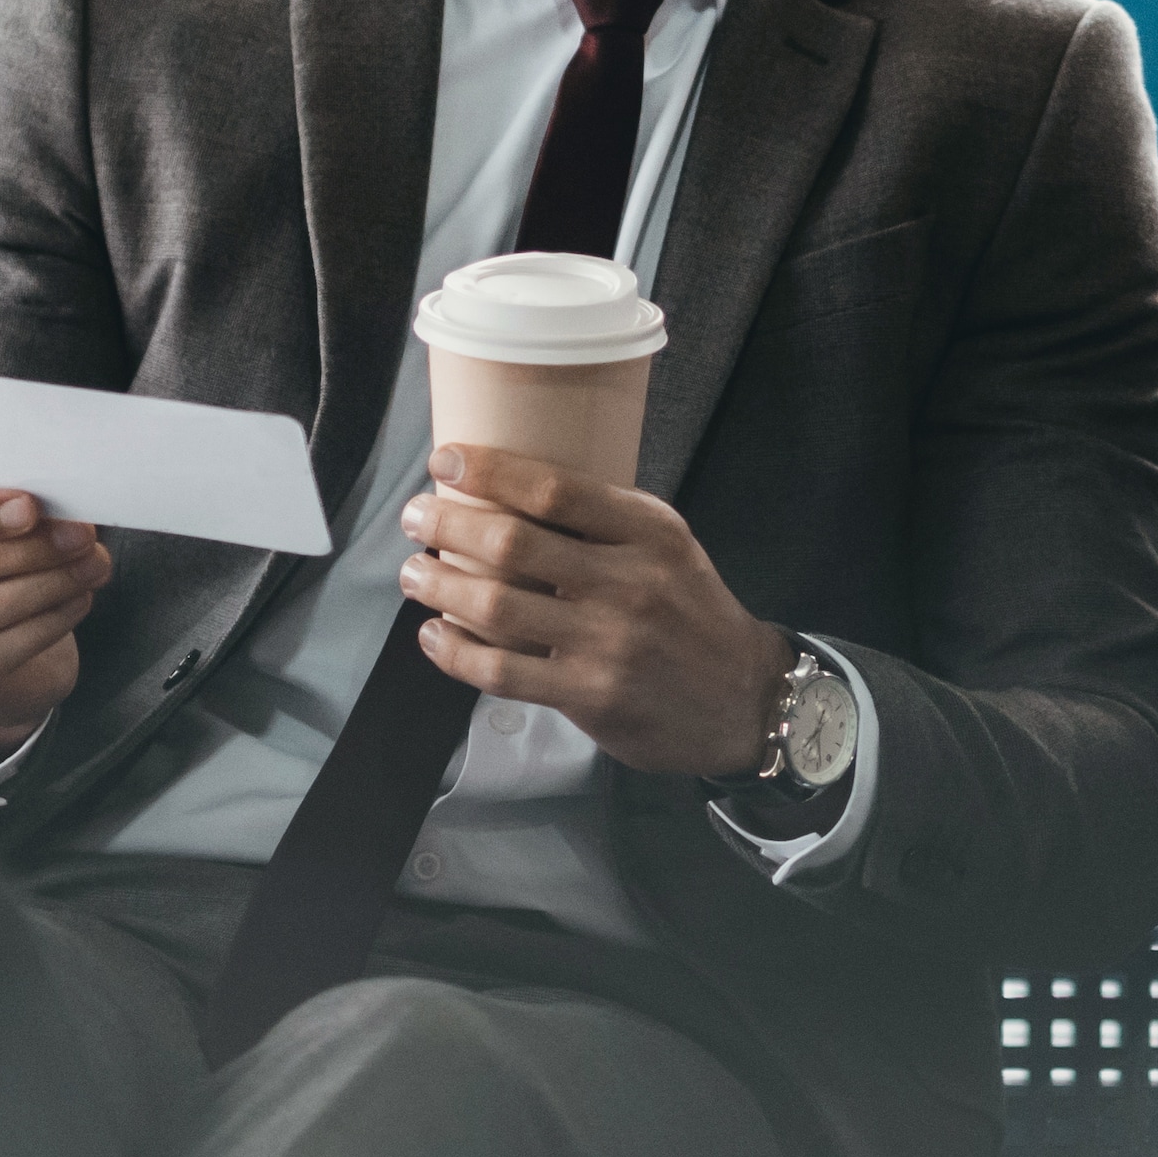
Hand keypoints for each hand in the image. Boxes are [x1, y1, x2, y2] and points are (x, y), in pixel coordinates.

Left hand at [396, 445, 792, 779]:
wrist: (744, 696)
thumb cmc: (690, 612)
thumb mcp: (668, 547)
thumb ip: (603, 521)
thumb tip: (507, 492)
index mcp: (649, 533)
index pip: (556, 490)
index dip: (490, 470)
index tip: (446, 460)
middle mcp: (630, 582)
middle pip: (514, 543)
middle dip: (447, 524)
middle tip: (415, 517)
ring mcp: (609, 643)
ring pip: (497, 606)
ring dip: (439, 585)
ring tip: (413, 573)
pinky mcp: (591, 696)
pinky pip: (502, 671)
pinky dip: (455, 651)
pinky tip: (434, 635)